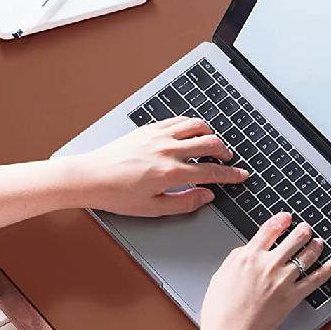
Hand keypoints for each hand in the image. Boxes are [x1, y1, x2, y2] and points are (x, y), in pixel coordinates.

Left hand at [62, 117, 248, 216]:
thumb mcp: (153, 208)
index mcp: (171, 173)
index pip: (211, 171)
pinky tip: (190, 133)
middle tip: (228, 160)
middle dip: (224, 152)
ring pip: (196, 126)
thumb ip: (185, 202)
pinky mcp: (148, 129)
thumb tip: (206, 195)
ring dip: (210, 134)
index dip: (230, 175)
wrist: (90, 177)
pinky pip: (178, 121)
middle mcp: (167, 150)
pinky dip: (191, 125)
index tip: (241, 176)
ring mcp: (158, 136)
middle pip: (209, 143)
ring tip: (212, 144)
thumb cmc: (117, 195)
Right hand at [200, 213, 330, 329]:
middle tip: (306, 228)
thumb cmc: (221, 311)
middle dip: (302, 231)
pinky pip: (316, 279)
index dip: (280, 220)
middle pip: (293, 239)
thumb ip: (235, 259)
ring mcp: (283, 280)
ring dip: (315, 245)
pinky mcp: (293, 296)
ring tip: (319, 241)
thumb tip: (247, 250)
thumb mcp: (220, 276)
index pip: (269, 230)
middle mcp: (268, 264)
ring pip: (306, 255)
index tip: (286, 217)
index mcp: (248, 257)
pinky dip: (329, 269)